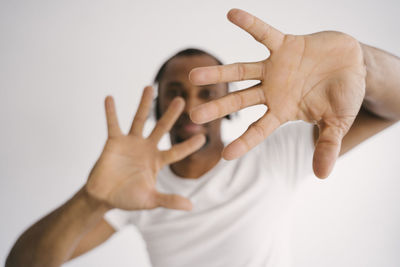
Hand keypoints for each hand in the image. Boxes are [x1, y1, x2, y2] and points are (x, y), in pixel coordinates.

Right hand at [86, 86, 204, 210]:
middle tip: (183, 99)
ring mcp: (130, 143)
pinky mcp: (114, 141)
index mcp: (157, 161)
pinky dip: (111, 112)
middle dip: (172, 114)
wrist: (103, 197)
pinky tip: (109, 98)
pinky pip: (113, 124)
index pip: (177, 151)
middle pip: (162, 127)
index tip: (203, 136)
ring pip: (139, 119)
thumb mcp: (150, 200)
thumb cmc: (127, 198)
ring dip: (144, 104)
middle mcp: (146, 148)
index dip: (190, 145)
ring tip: (149, 87)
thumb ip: (169, 200)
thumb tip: (191, 207)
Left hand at [189, 9, 365, 177]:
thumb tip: (322, 175)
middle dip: (217, 108)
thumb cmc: (343, 97)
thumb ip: (327, 145)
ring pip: (240, 71)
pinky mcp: (283, 45)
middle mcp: (272, 91)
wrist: (354, 65)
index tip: (225, 155)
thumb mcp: (337, 123)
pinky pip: (263, 33)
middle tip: (193, 116)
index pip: (258, 130)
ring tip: (193, 76)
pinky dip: (250, 24)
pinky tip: (231, 15)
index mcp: (282, 111)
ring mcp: (275, 68)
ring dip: (218, 74)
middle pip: (239, 102)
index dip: (243, 142)